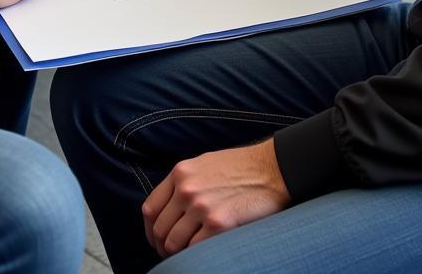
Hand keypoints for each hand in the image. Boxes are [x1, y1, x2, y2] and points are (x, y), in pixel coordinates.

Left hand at [142, 140, 290, 258]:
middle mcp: (186, 189)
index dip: (150, 230)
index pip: (150, 209)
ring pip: (173, 243)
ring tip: (186, 256)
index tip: (157, 240)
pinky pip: (195, 249)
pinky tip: (203, 254)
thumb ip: (184, 183)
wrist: (271, 168)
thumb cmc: (240, 167)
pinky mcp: (219, 223)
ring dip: (177, 254)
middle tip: (171, 255)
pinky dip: (195, 255)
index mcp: (180, 173)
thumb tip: (170, 208)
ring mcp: (201, 206)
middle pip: (159, 229)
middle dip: (162, 247)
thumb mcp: (203, 164)